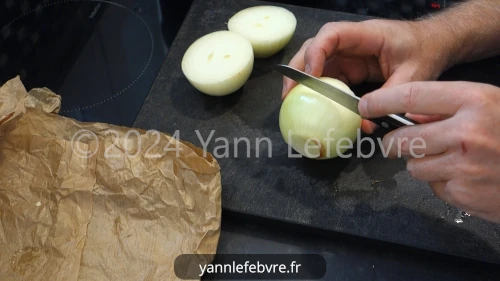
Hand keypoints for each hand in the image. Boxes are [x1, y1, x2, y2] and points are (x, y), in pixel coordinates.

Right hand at [282, 19, 455, 132]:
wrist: (435, 44)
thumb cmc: (426, 51)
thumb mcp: (414, 76)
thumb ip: (389, 100)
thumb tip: (364, 126)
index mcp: (366, 35)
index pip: (331, 35)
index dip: (315, 53)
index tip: (309, 76)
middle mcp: (351, 42)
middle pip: (314, 47)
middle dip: (298, 68)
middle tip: (288, 93)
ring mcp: (348, 54)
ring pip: (316, 61)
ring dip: (302, 79)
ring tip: (291, 100)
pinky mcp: (350, 67)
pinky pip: (327, 76)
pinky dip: (316, 89)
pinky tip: (310, 104)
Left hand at [358, 81, 499, 222]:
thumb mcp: (489, 105)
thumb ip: (449, 107)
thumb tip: (408, 114)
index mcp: (474, 100)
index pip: (412, 95)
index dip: (382, 100)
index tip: (366, 104)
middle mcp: (466, 132)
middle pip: (402, 139)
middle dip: (395, 144)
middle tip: (404, 143)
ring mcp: (464, 165)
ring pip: (413, 166)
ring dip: (423, 164)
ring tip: (453, 160)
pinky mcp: (462, 192)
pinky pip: (433, 186)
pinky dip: (442, 183)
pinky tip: (465, 177)